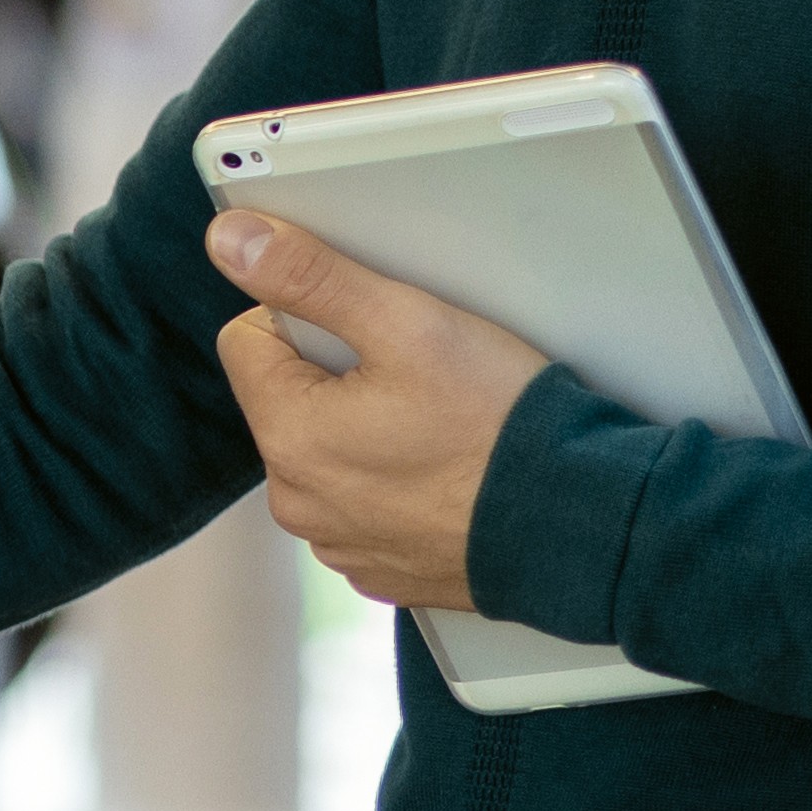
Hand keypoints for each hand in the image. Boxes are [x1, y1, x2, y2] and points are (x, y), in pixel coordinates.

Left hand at [208, 208, 544, 610]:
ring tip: (441, 428)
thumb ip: (310, 277)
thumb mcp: (406, 324)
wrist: (582, 521)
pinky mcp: (382, 568)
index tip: (375, 334)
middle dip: (339, 377)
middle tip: (419, 381)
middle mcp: (298, 502)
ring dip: (367, 432)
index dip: (311, 319)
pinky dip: (397, 485)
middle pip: (288, 399)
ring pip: (328, 453)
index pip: (249, 339)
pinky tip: (448, 473)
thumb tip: (230, 242)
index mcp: (288, 438)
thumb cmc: (500, 424)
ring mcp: (339, 543)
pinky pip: (366, 504)